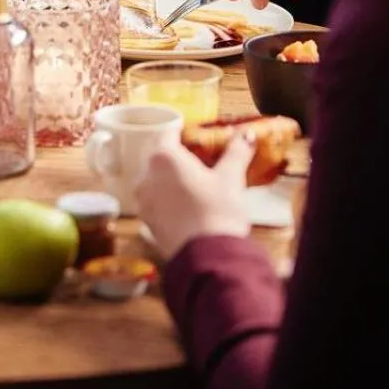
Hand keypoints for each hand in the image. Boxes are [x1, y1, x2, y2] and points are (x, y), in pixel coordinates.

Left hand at [135, 134, 252, 258]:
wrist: (208, 257)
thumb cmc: (218, 212)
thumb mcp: (231, 178)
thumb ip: (236, 152)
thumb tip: (246, 136)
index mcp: (163, 157)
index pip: (168, 132)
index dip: (182, 131)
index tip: (195, 134)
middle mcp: (145, 176)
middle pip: (157, 155)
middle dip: (174, 154)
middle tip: (196, 158)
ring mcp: (142, 200)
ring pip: (153, 178)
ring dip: (168, 176)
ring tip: (191, 182)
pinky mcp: (146, 221)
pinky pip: (153, 199)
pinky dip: (165, 196)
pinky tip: (184, 203)